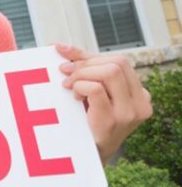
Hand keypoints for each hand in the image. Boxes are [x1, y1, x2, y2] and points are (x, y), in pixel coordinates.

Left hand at [55, 44, 151, 161]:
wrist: (88, 154)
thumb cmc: (89, 120)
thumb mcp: (93, 92)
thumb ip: (84, 69)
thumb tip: (60, 47)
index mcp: (139, 92)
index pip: (120, 61)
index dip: (90, 56)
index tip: (65, 55)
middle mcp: (141, 101)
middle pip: (117, 62)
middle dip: (86, 64)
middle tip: (66, 74)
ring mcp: (130, 112)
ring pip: (110, 72)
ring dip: (83, 74)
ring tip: (71, 87)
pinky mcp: (114, 120)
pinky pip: (96, 89)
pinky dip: (80, 86)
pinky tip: (75, 96)